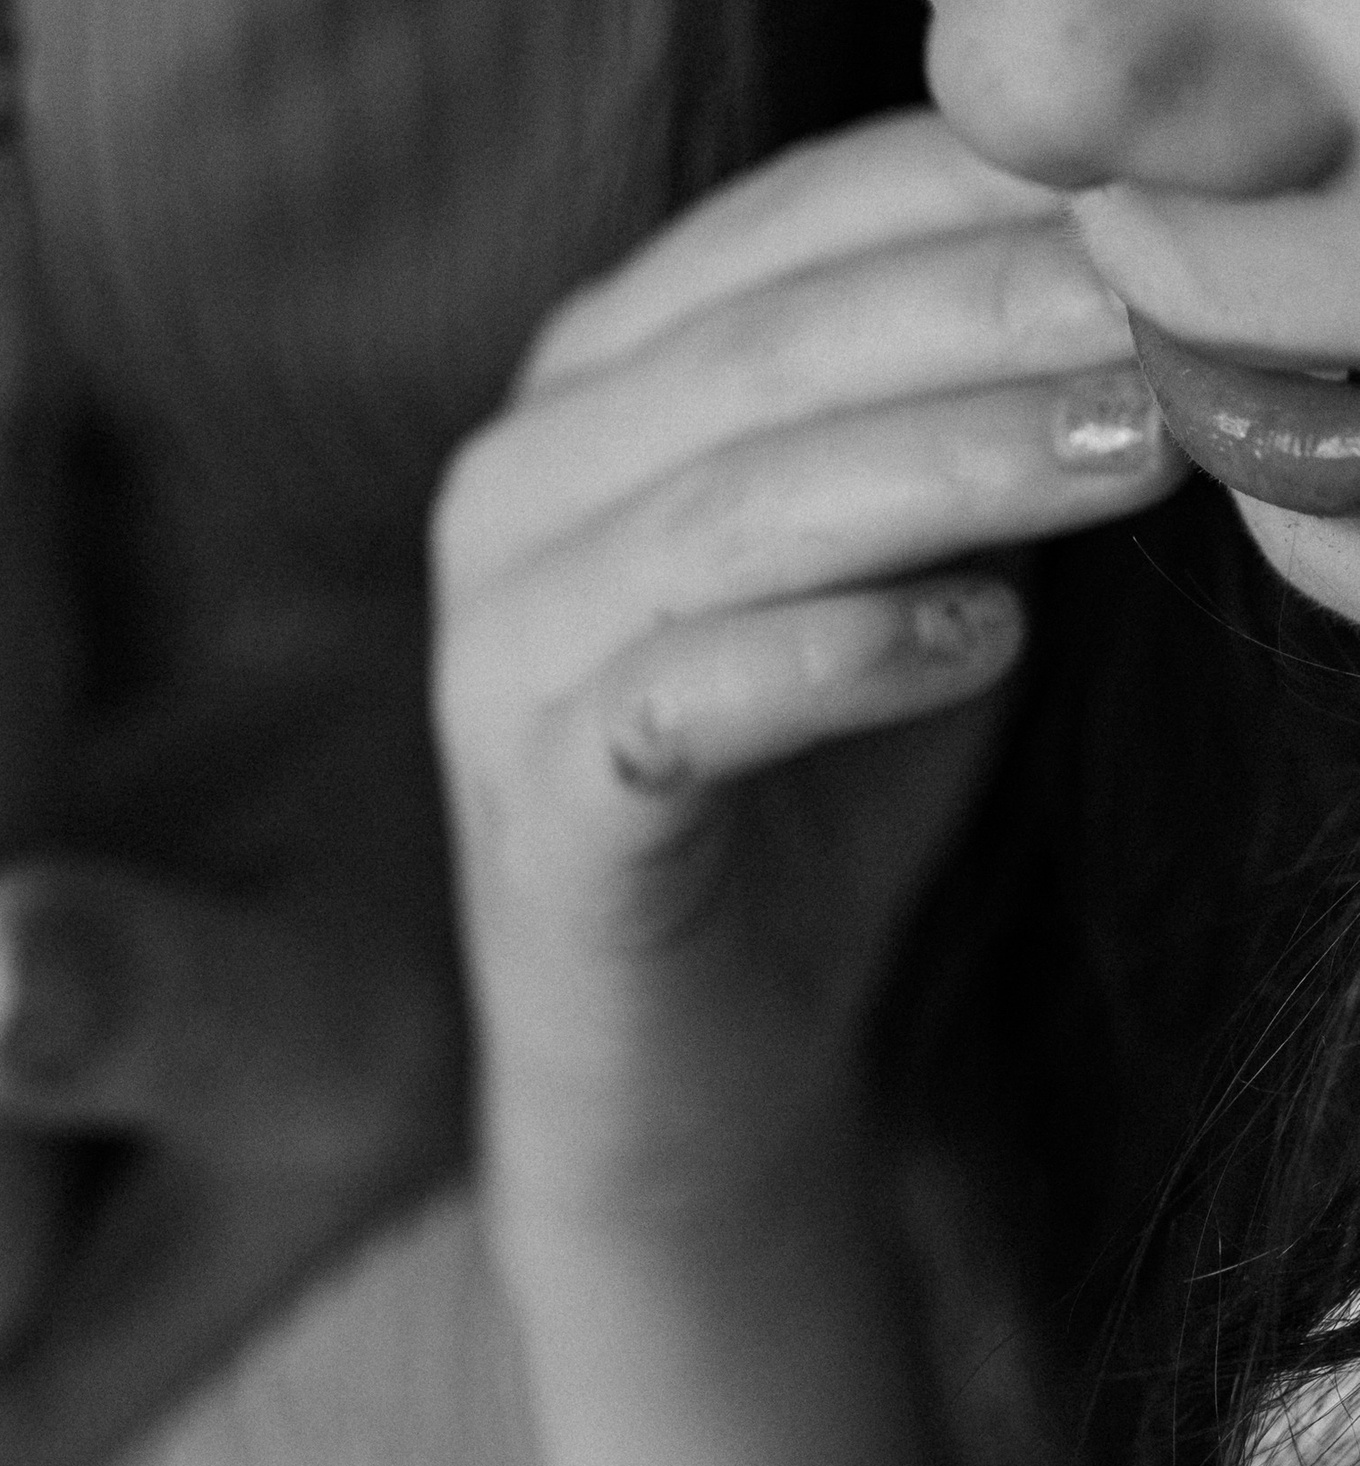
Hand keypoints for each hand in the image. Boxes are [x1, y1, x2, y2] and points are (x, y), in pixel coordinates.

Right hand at [435, 110, 1186, 1194]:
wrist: (697, 1060)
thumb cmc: (819, 787)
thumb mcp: (916, 557)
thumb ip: (973, 415)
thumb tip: (1141, 266)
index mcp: (590, 383)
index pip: (790, 230)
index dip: (979, 201)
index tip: (1164, 206)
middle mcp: (512, 493)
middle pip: (763, 352)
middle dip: (988, 318)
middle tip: (1173, 320)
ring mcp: (495, 656)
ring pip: (727, 515)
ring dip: (951, 471)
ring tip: (1130, 456)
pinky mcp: (531, 812)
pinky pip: (683, 701)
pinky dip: (842, 657)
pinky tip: (989, 638)